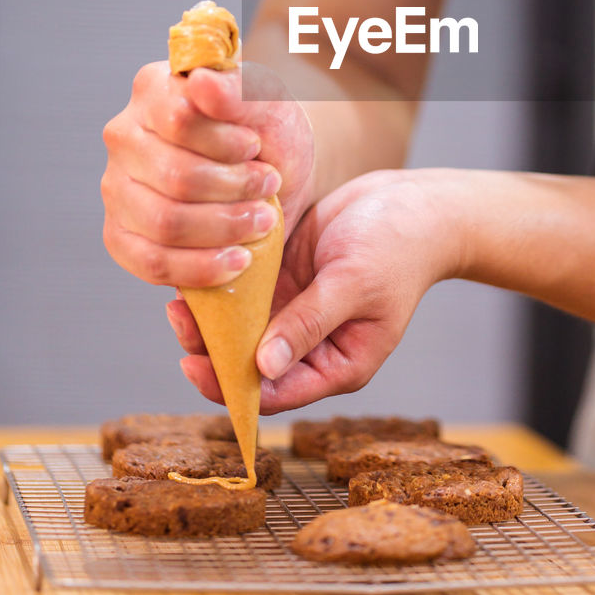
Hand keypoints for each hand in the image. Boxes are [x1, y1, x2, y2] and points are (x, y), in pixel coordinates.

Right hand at [101, 59, 314, 289]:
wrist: (274, 173)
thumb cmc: (266, 130)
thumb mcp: (268, 101)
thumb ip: (237, 88)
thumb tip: (201, 81)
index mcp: (153, 89)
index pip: (179, 119)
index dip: (224, 142)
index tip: (255, 147)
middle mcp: (124, 136)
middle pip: (175, 176)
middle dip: (233, 189)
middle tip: (269, 188)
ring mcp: (116, 187)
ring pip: (164, 222)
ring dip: (224, 228)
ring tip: (261, 221)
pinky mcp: (120, 235)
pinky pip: (151, 263)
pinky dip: (200, 268)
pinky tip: (237, 262)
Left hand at [168, 167, 465, 411]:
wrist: (415, 203)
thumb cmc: (398, 246)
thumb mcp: (353, 284)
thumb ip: (308, 324)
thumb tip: (262, 366)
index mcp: (336, 364)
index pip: (273, 392)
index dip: (229, 385)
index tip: (193, 363)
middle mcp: (310, 345)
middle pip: (248, 363)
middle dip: (212, 347)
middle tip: (179, 320)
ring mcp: (296, 311)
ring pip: (241, 327)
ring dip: (212, 317)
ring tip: (180, 297)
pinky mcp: (285, 280)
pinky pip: (246, 293)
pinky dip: (224, 287)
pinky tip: (199, 271)